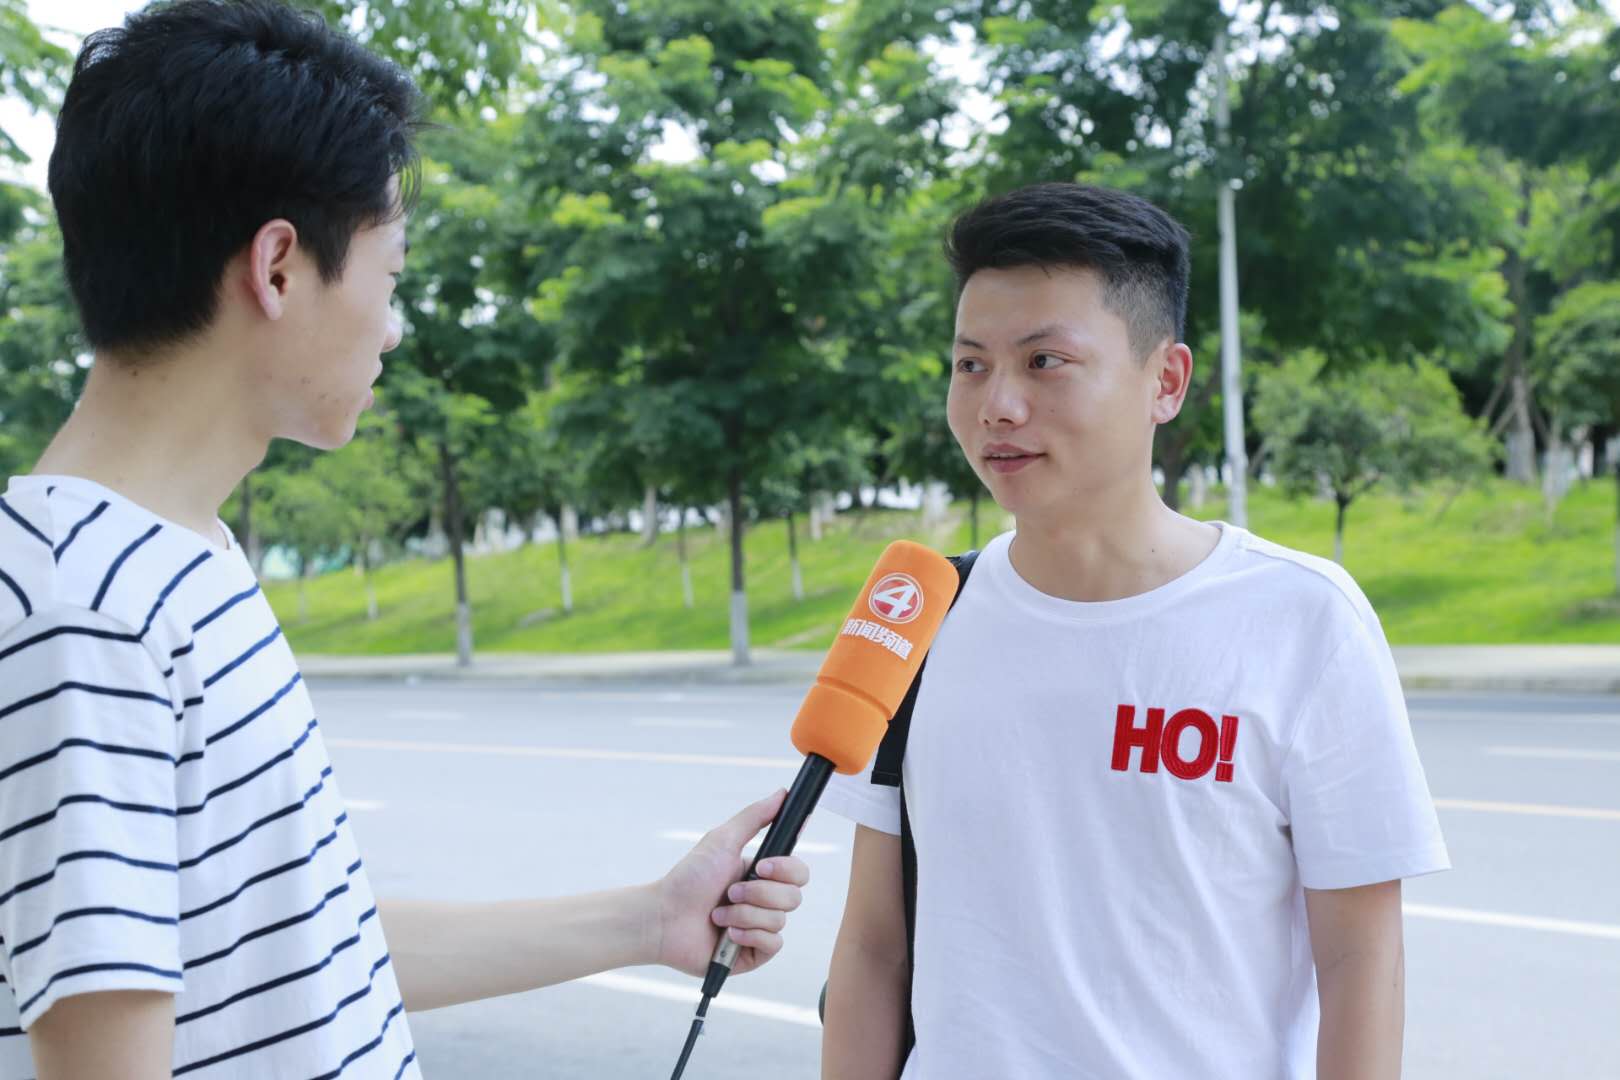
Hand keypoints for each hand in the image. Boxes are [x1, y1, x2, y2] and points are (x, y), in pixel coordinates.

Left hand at [652, 789, 810, 977]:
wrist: (664, 917)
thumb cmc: (689, 878)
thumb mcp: (722, 841)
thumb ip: (755, 817)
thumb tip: (783, 792)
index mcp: (762, 876)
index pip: (798, 872)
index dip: (785, 869)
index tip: (760, 866)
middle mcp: (765, 902)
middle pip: (794, 897)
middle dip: (758, 893)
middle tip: (730, 891)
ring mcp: (760, 928)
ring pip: (780, 920)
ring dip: (744, 914)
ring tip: (718, 914)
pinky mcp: (754, 953)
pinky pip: (773, 943)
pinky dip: (748, 934)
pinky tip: (726, 933)